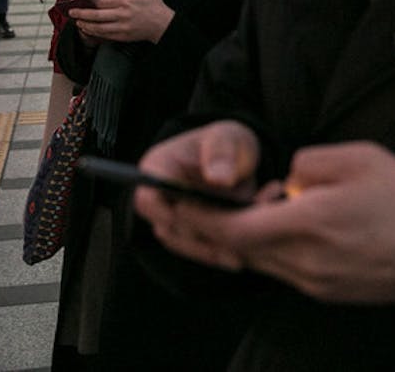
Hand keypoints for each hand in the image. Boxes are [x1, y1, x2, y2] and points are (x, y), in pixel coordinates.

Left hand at [68, 0, 173, 43]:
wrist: (164, 24)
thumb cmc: (153, 5)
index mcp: (125, 1)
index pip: (100, 2)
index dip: (87, 2)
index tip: (78, 1)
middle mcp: (122, 15)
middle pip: (95, 15)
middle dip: (81, 14)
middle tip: (72, 12)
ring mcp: (122, 27)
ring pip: (97, 27)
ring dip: (85, 25)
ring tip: (78, 22)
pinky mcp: (123, 36)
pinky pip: (104, 35)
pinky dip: (94, 32)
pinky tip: (89, 29)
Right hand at [135, 120, 262, 269]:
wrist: (238, 159)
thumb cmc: (227, 142)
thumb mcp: (227, 138)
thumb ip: (221, 153)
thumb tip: (218, 179)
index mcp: (159, 168)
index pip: (147, 198)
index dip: (165, 215)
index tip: (196, 225)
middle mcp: (160, 197)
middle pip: (167, 229)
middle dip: (199, 240)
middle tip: (232, 248)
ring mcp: (174, 218)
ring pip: (185, 245)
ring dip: (212, 253)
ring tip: (242, 255)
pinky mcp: (192, 234)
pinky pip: (202, 250)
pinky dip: (223, 253)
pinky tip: (246, 253)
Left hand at [139, 140, 394, 303]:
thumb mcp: (359, 158)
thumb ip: (309, 163)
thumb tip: (284, 178)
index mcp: (306, 223)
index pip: (232, 229)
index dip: (195, 217)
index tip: (168, 202)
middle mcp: (301, 260)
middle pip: (232, 250)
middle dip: (194, 230)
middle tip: (162, 211)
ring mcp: (311, 280)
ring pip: (251, 262)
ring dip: (222, 242)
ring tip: (193, 220)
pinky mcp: (322, 288)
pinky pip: (275, 269)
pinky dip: (252, 250)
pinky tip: (249, 233)